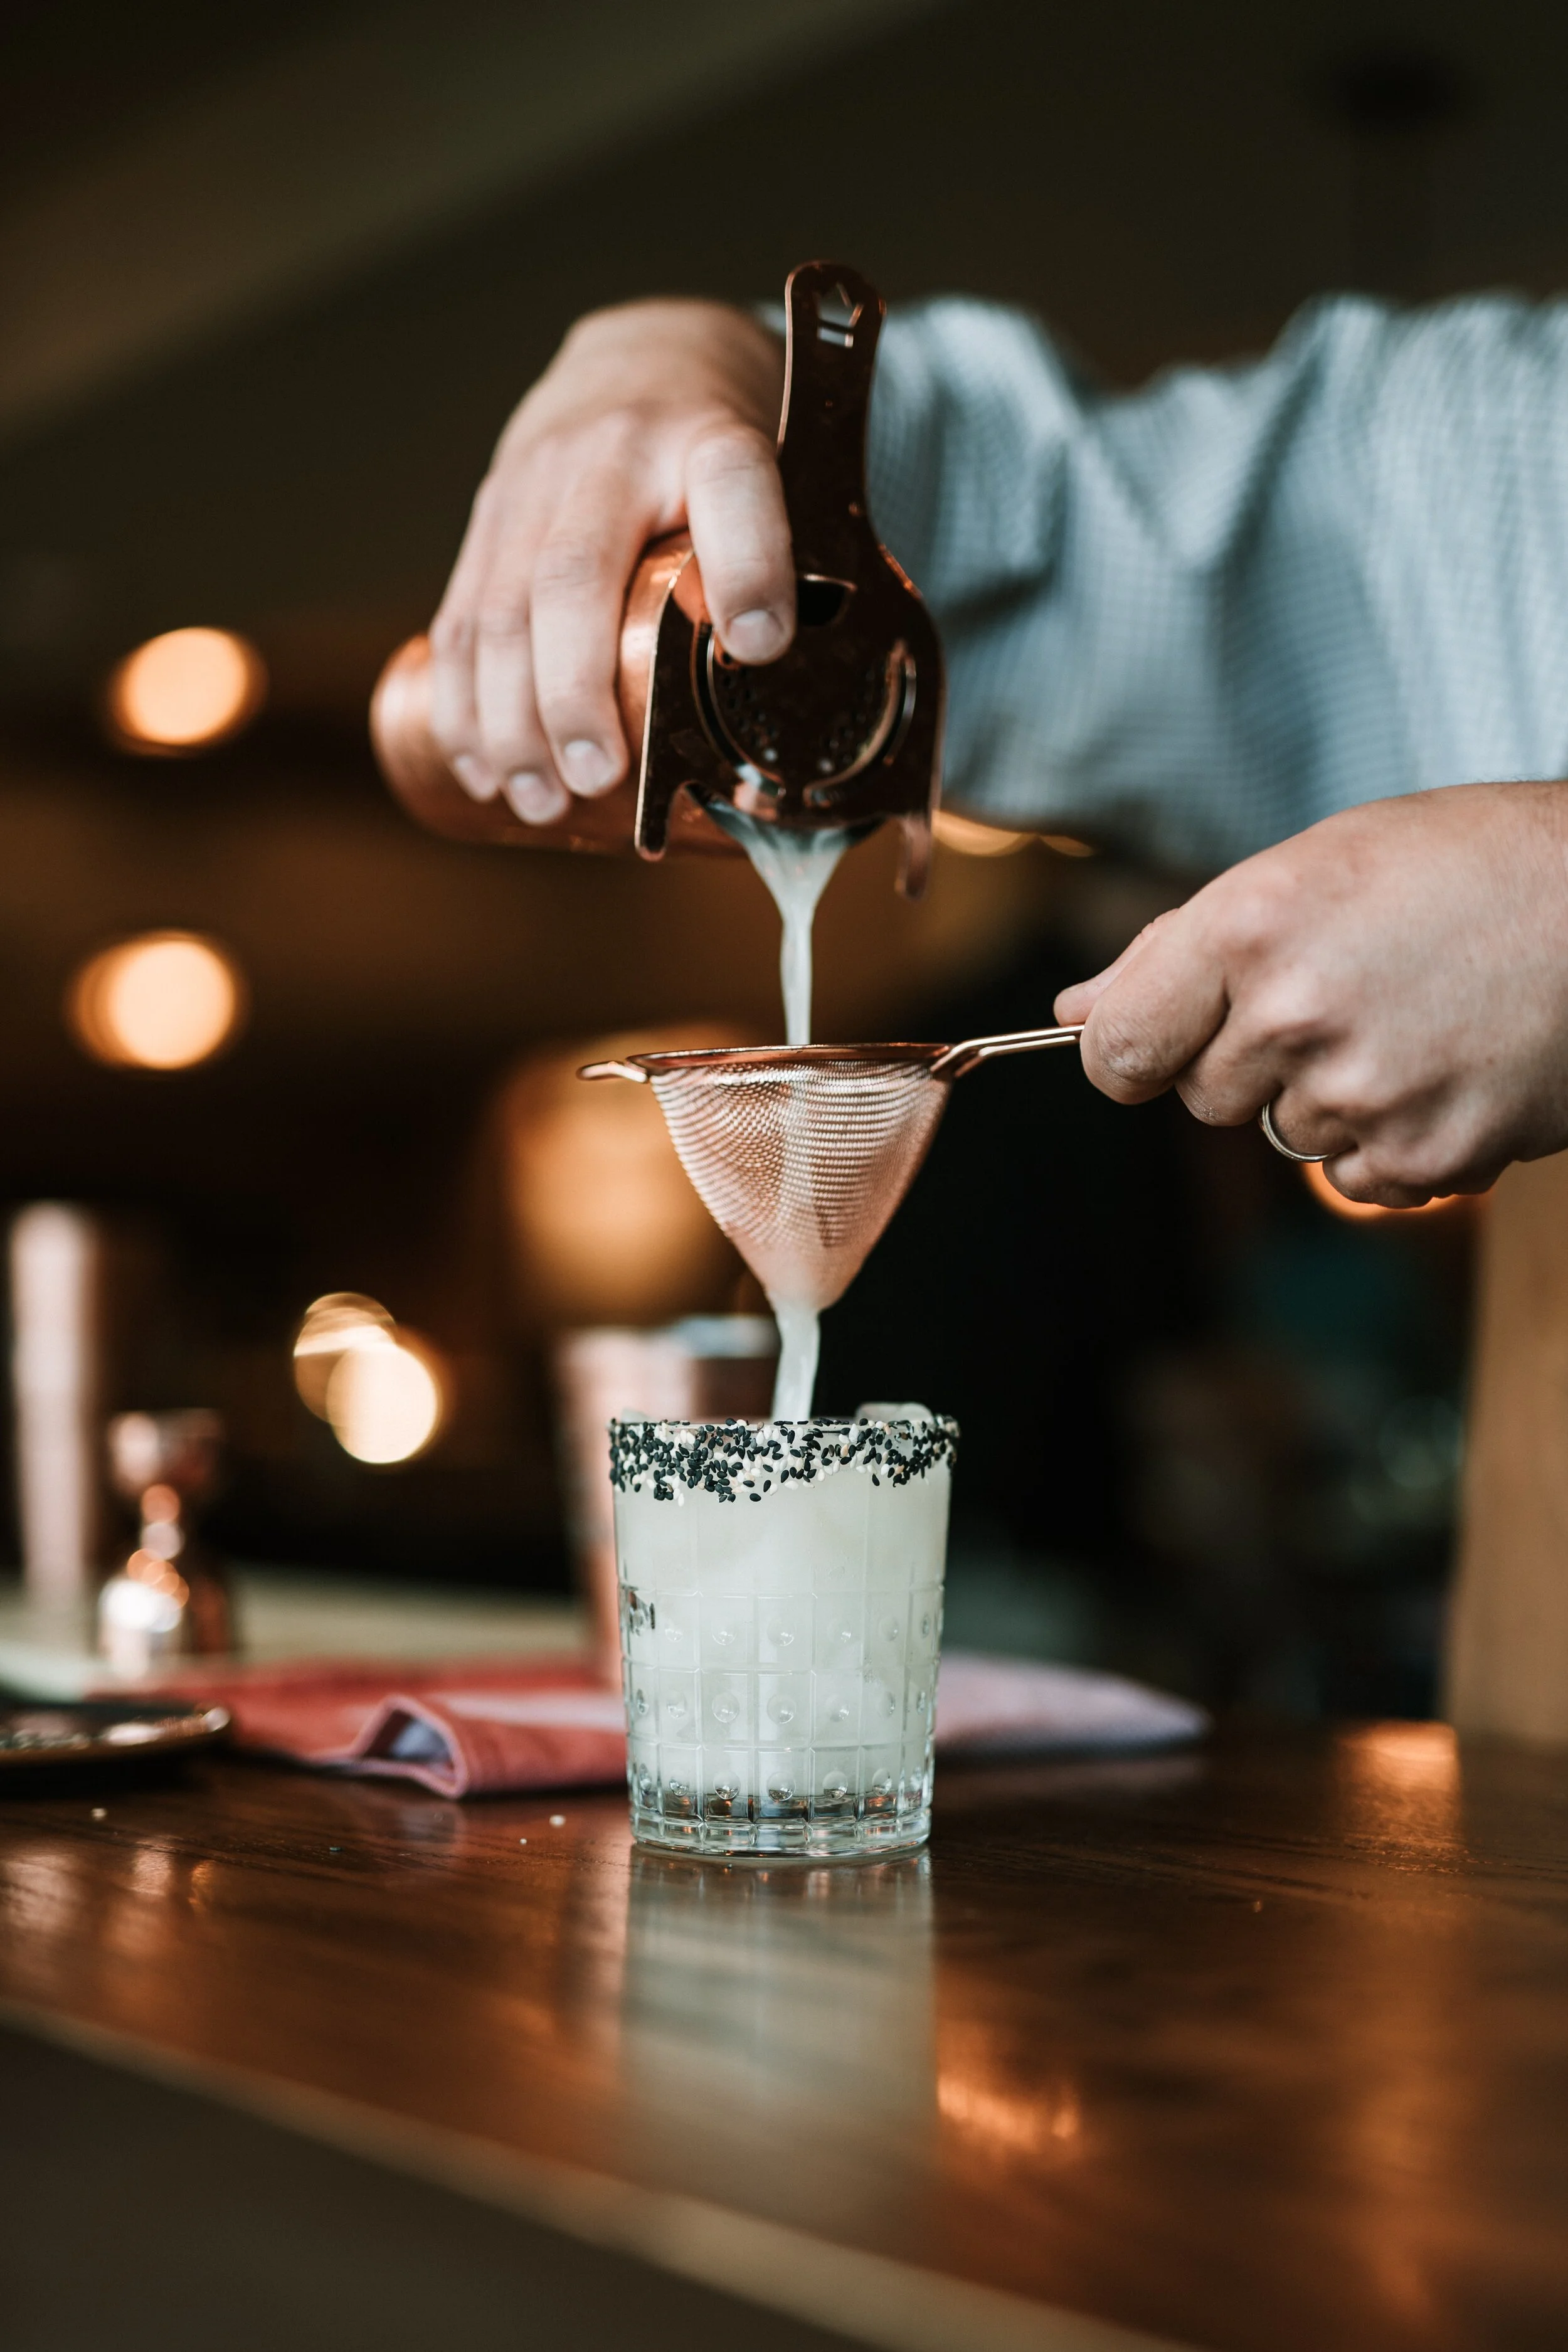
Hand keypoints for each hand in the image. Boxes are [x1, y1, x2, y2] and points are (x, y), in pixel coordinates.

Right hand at [428, 300, 789, 822]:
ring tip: (539, 799)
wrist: (639, 359)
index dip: (748, 564)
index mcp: (709, 439)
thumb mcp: (781, 478)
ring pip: (500, 609)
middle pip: (573, 574)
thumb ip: (800, 568)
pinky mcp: (486, 520)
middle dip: (576, 690)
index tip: (762, 643)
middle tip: (598, 775)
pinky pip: (459, 619)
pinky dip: (465, 705)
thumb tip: (803, 707)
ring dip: (511, 720)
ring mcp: (533, 484)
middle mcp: (610, 453)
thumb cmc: (719, 455)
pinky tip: (486, 770)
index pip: (734, 483)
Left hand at [1053, 782, 1567, 1205]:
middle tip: (1344, 994)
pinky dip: (1394, 1142)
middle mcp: (1294, 1015)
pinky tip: (1446, 1070)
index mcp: (1250, 928)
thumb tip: (1078, 1013)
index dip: (1128, 1054)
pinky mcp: (1428, 1154)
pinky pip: (1360, 1180)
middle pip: (1205, 1097)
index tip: (1152, 1047)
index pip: (1117, 1047)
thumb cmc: (1467, 865)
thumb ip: (1180, 948)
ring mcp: (1363, 1094)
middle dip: (1252, 1060)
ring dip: (1332, 1098)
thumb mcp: (1314, 865)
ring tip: (1414, 1020)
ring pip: (1286, 1137)